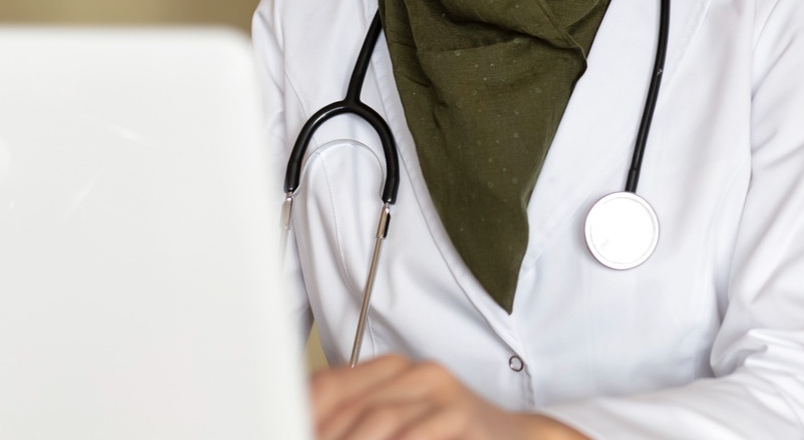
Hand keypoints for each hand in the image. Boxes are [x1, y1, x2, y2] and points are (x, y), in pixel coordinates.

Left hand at [309, 355, 587, 439]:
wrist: (519, 436)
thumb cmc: (449, 434)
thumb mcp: (400, 420)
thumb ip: (357, 418)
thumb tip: (304, 422)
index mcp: (393, 371)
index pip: (332, 384)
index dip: (305, 410)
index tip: (284, 426)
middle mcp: (417, 375)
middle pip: (351, 402)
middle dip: (326, 432)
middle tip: (301, 439)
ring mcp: (442, 395)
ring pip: (380, 420)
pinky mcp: (463, 417)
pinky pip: (418, 434)